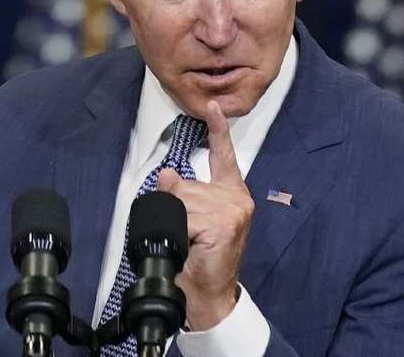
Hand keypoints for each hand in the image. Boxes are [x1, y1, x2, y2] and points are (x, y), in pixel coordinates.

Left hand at [156, 100, 254, 330]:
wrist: (207, 298)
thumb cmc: (198, 263)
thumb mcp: (187, 224)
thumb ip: (183, 196)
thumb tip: (168, 175)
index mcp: (231, 195)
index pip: (223, 156)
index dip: (217, 130)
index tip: (212, 106)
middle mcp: (236, 199)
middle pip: (185, 186)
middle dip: (175, 210)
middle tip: (187, 237)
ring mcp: (233, 210)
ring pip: (181, 201)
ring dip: (177, 225)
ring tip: (191, 245)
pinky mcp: (225, 223)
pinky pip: (185, 216)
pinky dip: (181, 233)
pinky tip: (193, 247)